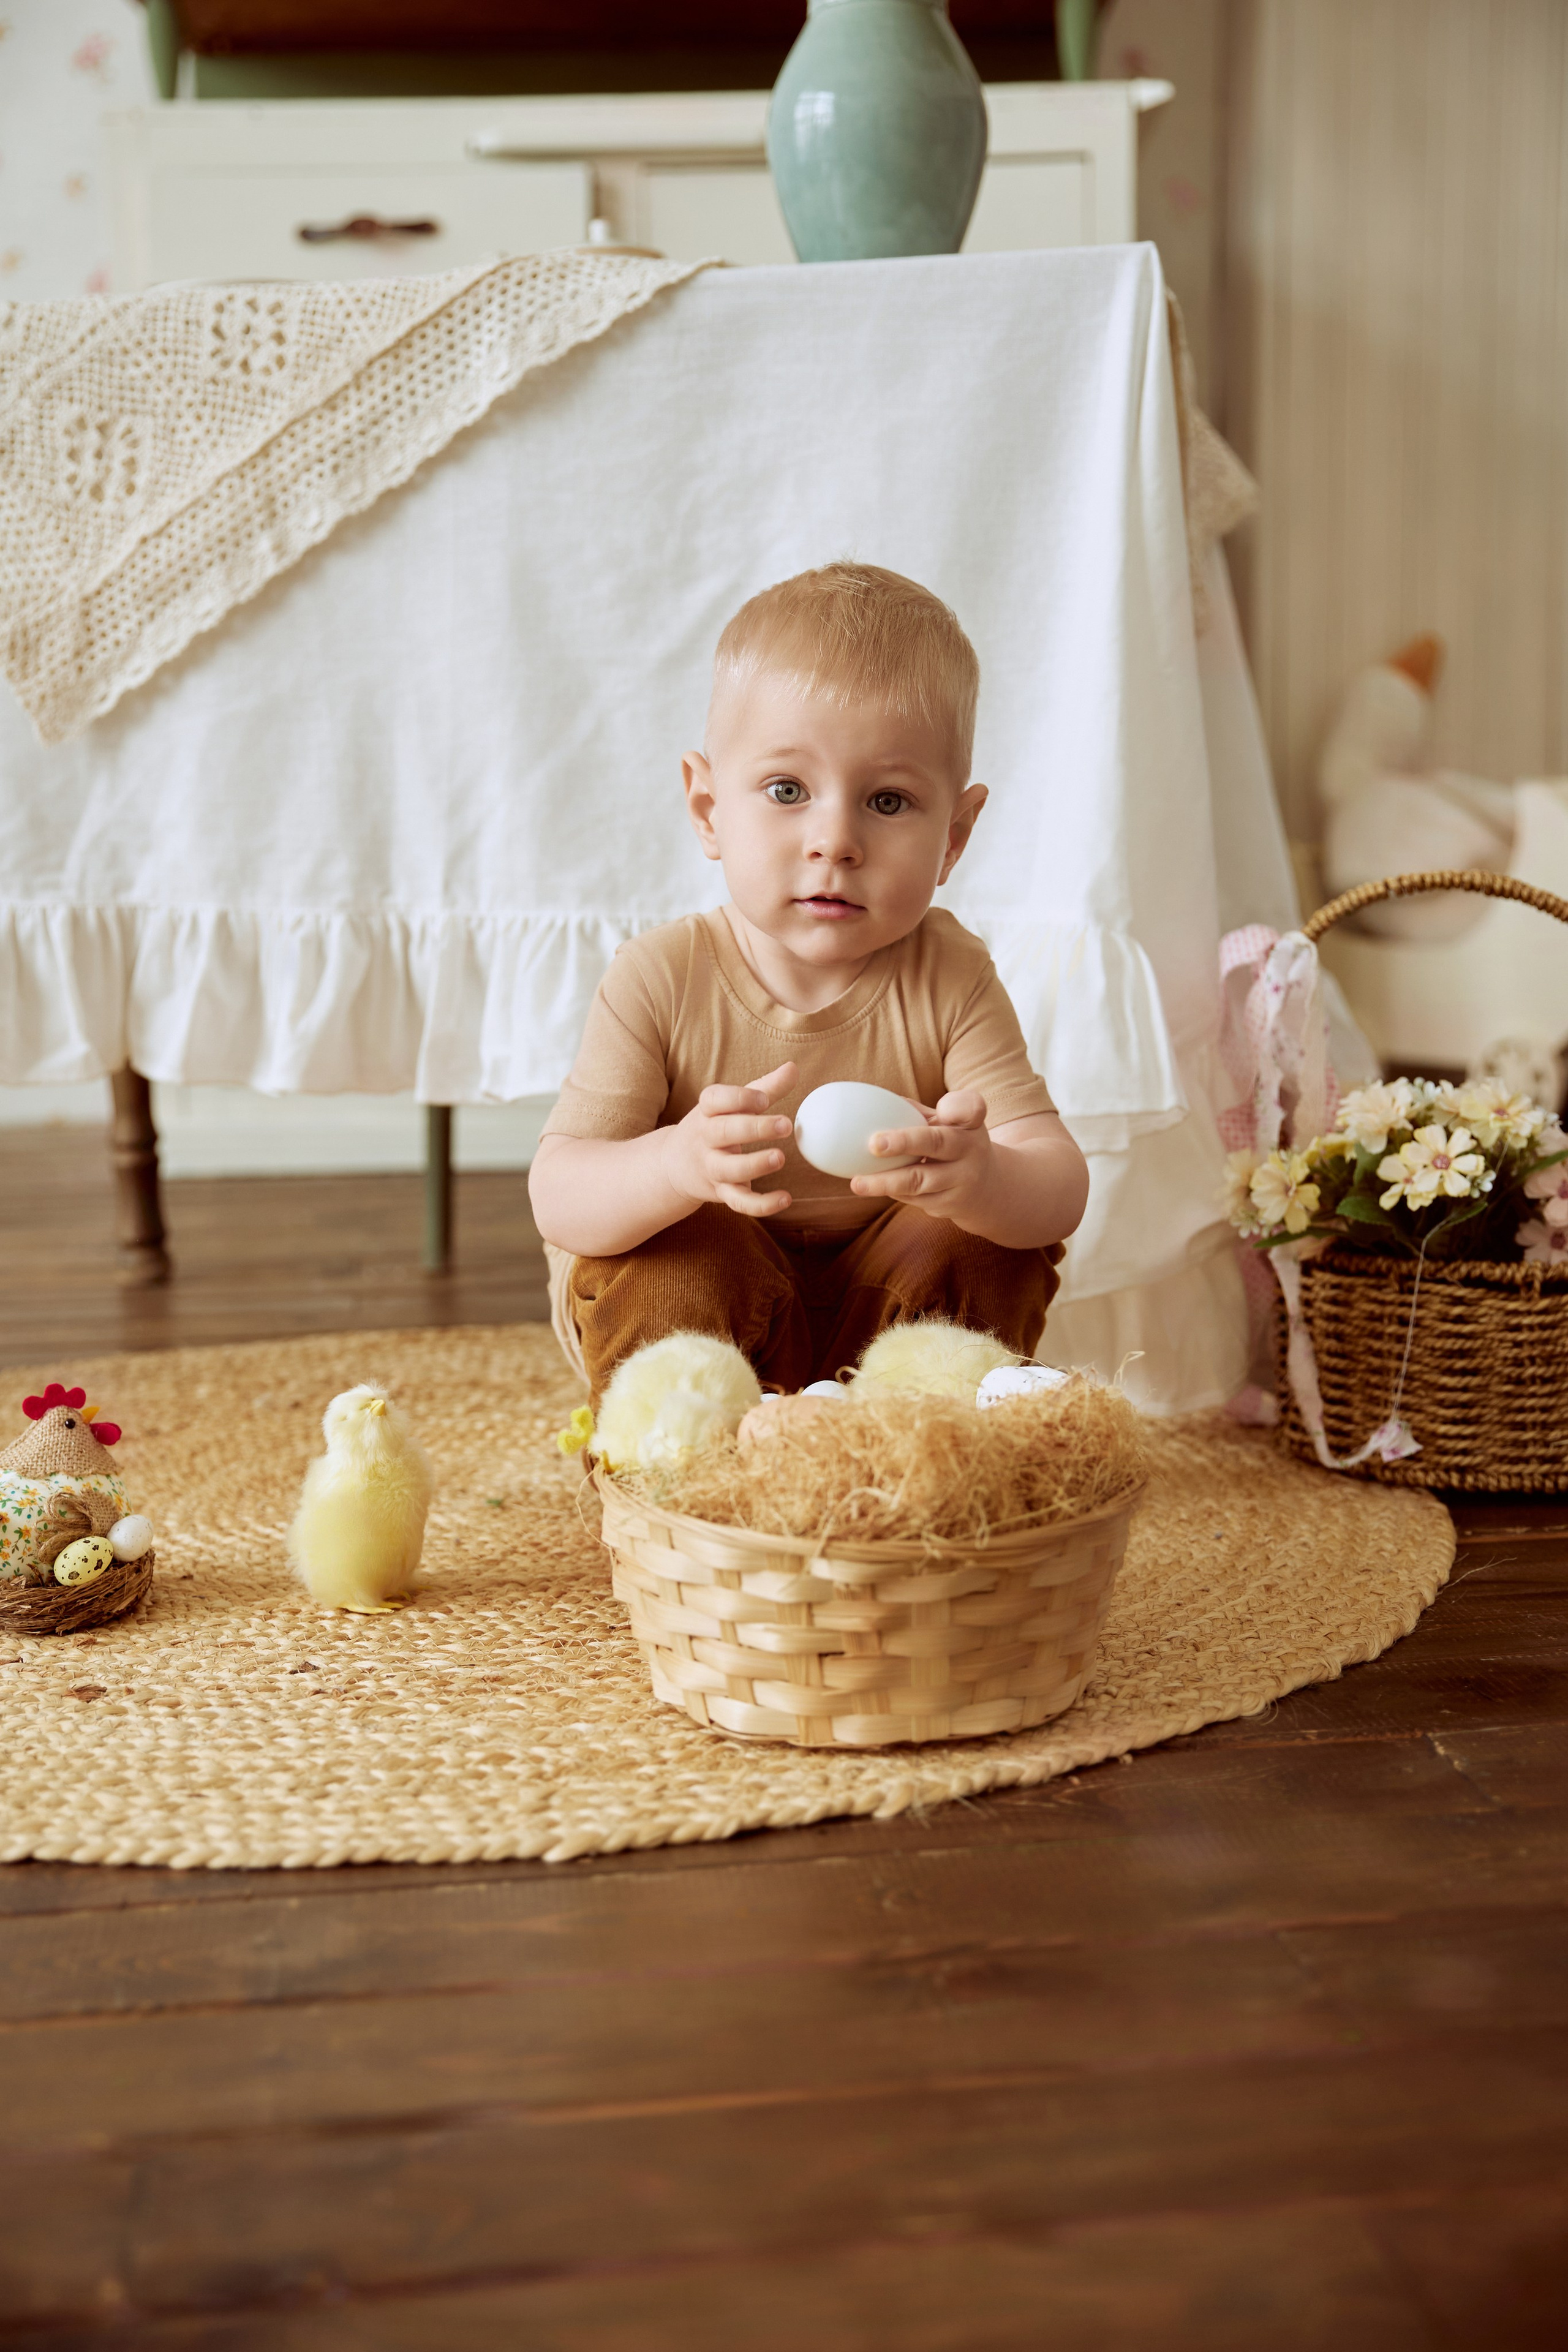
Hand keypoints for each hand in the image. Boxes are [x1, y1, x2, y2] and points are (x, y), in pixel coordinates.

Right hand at [663, 1060, 797, 1218]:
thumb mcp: (731, 1105)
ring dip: (755, 1165)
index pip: (716, 1100)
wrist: (675, 1165)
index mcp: (707, 1112)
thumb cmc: (714, 1126)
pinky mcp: (721, 1193)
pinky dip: (762, 1205)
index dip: (739, 1098)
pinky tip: (785, 1198)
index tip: (764, 1099)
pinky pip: (739, 1202)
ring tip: (779, 1157)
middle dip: (754, 1128)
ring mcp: (712, 1168)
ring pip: (730, 1169)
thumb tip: (793, 1067)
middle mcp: (706, 1139)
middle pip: (724, 1132)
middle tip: (785, 1125)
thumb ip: (764, 1088)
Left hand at [850, 1089, 992, 1217]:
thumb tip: (873, 1104)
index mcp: (971, 1124)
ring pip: (919, 1181)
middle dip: (904, 1142)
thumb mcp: (951, 1126)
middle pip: (937, 1143)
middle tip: (874, 1144)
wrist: (987, 1190)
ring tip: (857, 1184)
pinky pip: (914, 1198)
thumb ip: (919, 1114)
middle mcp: (971, 1151)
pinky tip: (872, 1187)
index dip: (955, 1108)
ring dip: (885, 1183)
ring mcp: (962, 1181)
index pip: (969, 1108)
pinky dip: (891, 1191)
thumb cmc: (956, 1146)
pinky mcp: (949, 1205)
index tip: (940, 1110)